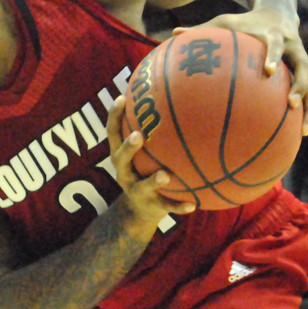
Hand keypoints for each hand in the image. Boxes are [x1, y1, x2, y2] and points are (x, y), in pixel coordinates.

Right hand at [106, 95, 195, 231]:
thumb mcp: (142, 154)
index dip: (114, 117)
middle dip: (128, 147)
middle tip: (138, 136)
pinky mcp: (152, 207)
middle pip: (121, 159)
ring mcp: (137, 191)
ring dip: (152, 180)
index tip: (121, 99)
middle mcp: (125, 173)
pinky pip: (167, 207)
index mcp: (121, 157)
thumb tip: (173, 96)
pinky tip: (193, 205)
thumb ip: (151, 131)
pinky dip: (179, 206)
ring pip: (142, 186)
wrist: (138, 212)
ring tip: (164, 175)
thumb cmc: (144, 171)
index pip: (113, 134)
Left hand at [174, 8, 307, 135]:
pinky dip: (307, 111)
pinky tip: (300, 133)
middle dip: (299, 85)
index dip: (275, 56)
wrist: (278, 14)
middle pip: (303, 67)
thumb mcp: (224, 22)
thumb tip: (173, 32)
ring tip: (303, 128)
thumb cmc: (245, 22)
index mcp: (274, 34)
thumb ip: (202, 29)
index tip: (269, 71)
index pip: (277, 44)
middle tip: (290, 102)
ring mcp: (301, 61)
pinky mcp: (303, 72)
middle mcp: (293, 48)